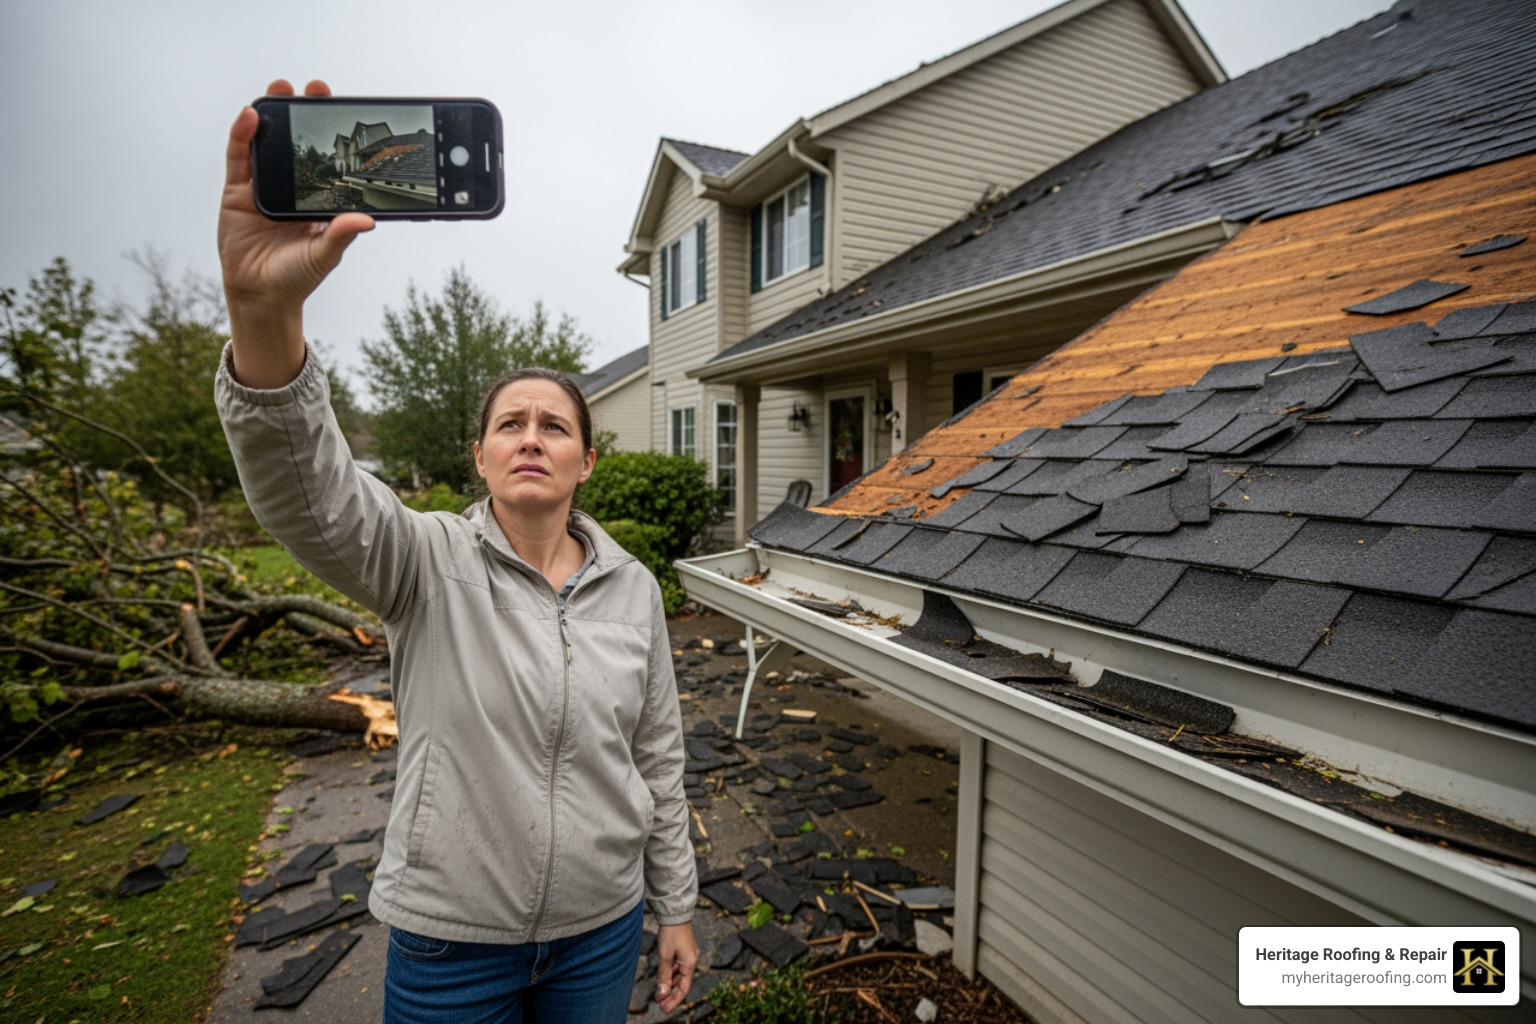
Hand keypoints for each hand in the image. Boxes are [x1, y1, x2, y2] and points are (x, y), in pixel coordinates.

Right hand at [218, 78, 373, 387]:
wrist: (261, 295)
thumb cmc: (297, 276)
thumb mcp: (324, 254)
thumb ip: (341, 235)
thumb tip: (366, 221)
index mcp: (317, 197)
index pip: (326, 158)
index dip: (331, 134)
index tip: (342, 110)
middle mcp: (291, 186)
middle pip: (296, 143)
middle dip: (303, 115)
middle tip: (314, 90)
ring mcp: (262, 185)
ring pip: (265, 142)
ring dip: (271, 113)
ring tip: (280, 88)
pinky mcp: (237, 190)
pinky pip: (238, 156)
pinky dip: (243, 135)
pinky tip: (251, 116)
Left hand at [655, 921, 698, 1013]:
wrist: (675, 913)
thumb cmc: (671, 933)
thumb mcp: (665, 955)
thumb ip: (664, 975)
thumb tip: (662, 994)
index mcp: (690, 963)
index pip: (684, 989)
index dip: (674, 1001)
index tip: (664, 1010)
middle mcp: (691, 961)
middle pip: (682, 984)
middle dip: (671, 996)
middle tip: (661, 1006)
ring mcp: (688, 956)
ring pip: (679, 976)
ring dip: (670, 986)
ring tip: (660, 995)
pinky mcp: (683, 951)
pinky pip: (678, 968)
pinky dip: (671, 975)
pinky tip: (663, 980)